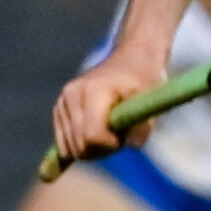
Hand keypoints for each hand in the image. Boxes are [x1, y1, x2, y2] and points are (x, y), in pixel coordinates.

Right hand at [51, 52, 166, 164]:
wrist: (130, 60)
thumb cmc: (144, 80)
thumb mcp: (152, 100)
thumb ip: (145, 125)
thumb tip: (132, 145)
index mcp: (93, 91)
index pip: (93, 136)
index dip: (112, 144)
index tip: (126, 136)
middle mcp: (71, 95)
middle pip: (80, 145)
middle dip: (104, 148)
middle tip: (121, 134)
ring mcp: (62, 102)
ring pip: (70, 148)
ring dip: (93, 149)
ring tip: (110, 131)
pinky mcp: (59, 109)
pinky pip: (64, 144)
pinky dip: (82, 146)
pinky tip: (97, 133)